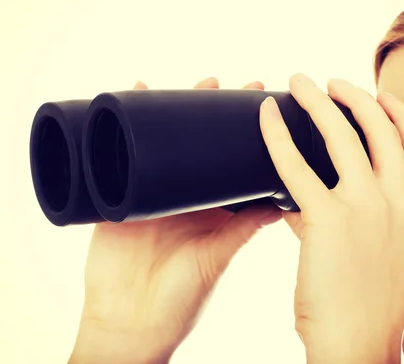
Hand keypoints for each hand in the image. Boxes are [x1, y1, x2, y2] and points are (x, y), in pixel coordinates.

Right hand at [69, 77, 282, 363]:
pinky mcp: (116, 195)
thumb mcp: (218, 255)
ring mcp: (148, 192)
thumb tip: (286, 199)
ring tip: (187, 81)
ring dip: (171, 110)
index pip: (228, 158)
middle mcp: (183, 195)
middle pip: (194, 143)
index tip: (261, 100)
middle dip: (208, 110)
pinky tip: (132, 96)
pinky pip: (116, 153)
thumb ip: (245, 228)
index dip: (242, 130)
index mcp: (210, 207)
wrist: (132, 322)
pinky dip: (121, 125)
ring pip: (159, 142)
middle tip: (227, 82)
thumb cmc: (182, 298)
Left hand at [259, 74, 403, 362]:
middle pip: (381, 126)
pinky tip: (267, 117)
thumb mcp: (384, 251)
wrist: (357, 340)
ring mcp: (369, 206)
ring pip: (343, 134)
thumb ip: (358, 214)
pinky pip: (296, 165)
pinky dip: (277, 136)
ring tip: (300, 84)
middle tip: (329, 82)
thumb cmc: (365, 300)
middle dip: (354, 94)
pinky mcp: (329, 218)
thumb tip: (303, 195)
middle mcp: (403, 201)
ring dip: (319, 101)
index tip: (375, 93)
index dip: (394, 110)